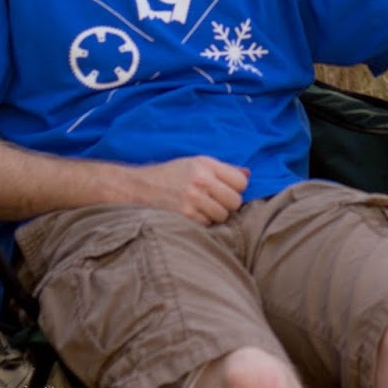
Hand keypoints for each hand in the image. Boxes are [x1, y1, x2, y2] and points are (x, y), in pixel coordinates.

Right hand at [131, 156, 249, 223]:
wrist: (138, 187)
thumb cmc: (170, 175)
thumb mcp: (195, 163)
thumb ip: (223, 169)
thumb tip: (248, 174)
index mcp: (205, 165)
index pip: (241, 181)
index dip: (237, 187)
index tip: (227, 189)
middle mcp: (200, 180)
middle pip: (235, 201)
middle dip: (228, 203)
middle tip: (215, 201)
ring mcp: (193, 199)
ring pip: (223, 215)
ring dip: (216, 214)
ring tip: (203, 208)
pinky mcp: (185, 215)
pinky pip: (208, 224)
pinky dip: (204, 222)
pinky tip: (193, 214)